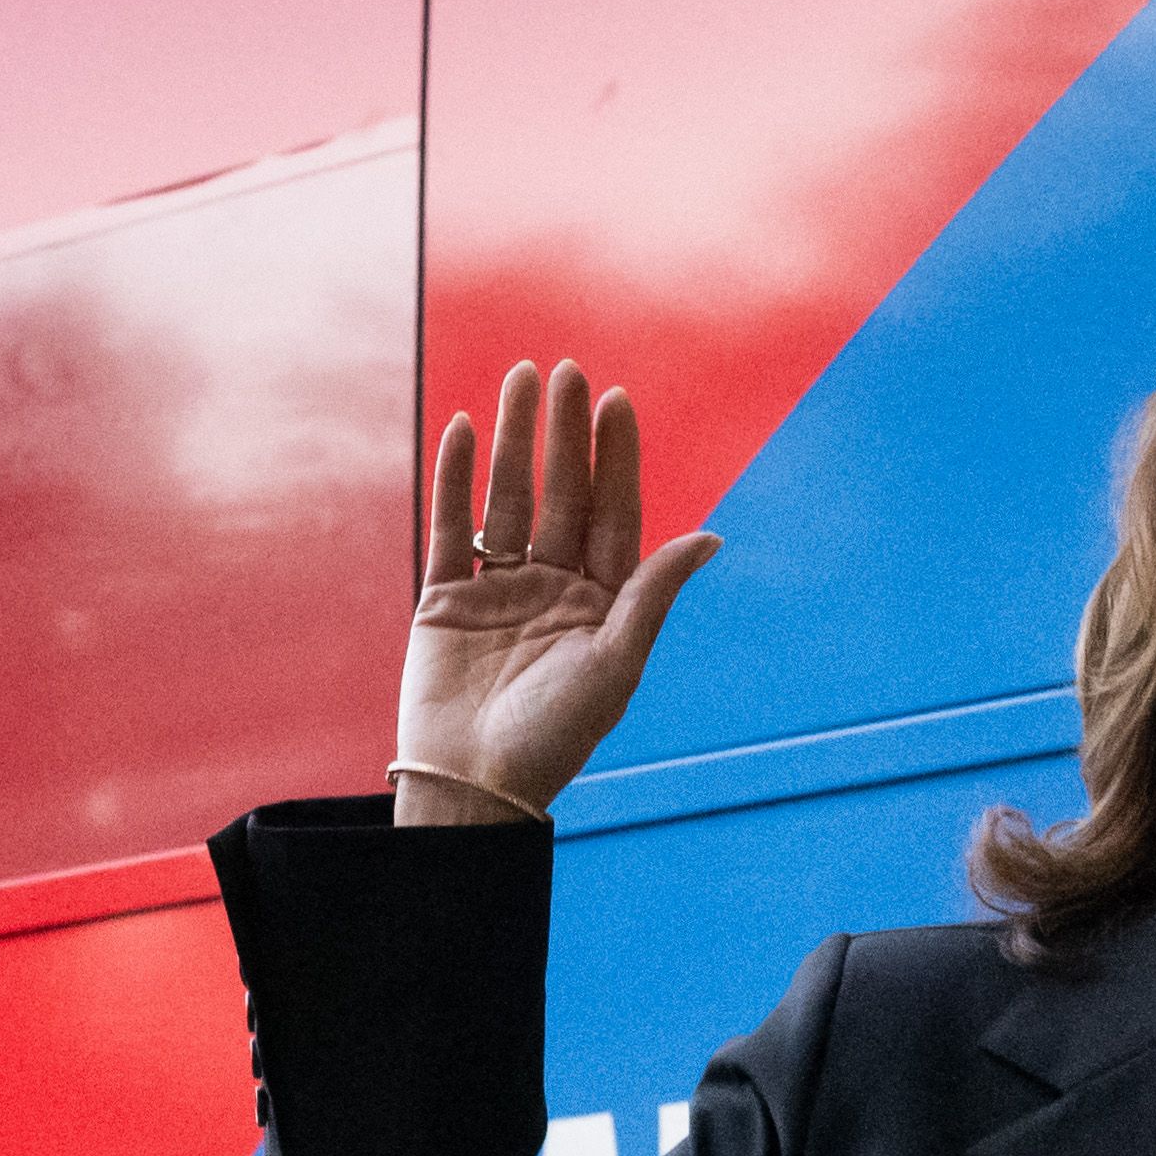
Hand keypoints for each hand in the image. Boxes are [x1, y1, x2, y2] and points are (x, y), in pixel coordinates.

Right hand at [395, 361, 722, 823]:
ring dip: (515, 440)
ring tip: (521, 378)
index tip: (617, 402)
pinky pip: (453, 527)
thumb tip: (711, 535)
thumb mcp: (616, 663)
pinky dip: (457, 479)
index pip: (610, 516)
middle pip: (559, 495)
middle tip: (568, 371)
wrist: (475, 785)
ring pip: (507, 499)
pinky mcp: (444, 599)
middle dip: (564, 434)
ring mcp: (497, 591)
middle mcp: (551, 590)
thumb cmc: (555, 737)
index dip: (614, 459)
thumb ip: (653, 593)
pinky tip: (468, 429)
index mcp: (600, 606)